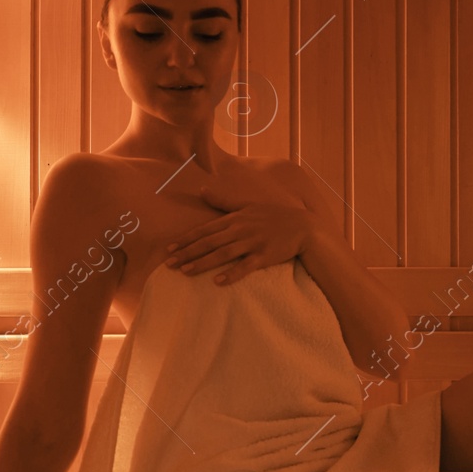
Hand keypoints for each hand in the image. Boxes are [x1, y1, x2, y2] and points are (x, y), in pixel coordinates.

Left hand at [166, 181, 314, 285]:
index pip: (205, 230)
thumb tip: (202, 190)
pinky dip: (232, 274)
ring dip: (203, 263)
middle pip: (209, 242)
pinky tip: (218, 282)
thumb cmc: (274, 216)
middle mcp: (241, 229)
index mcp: (235, 218)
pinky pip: (245, 266)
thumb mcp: (248, 204)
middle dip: (187, 253)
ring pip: (223, 254)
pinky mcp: (265, 256)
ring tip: (186, 272)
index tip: (169, 248)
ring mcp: (253, 243)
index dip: (186, 239)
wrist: (303, 226)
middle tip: (169, 264)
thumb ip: (224, 200)